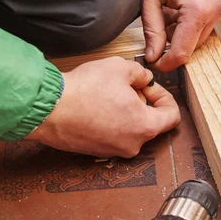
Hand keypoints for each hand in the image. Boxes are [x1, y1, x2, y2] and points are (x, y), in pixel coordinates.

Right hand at [26, 57, 180, 157]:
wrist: (48, 109)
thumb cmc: (85, 89)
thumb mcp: (121, 67)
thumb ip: (141, 74)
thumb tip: (144, 79)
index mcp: (145, 127)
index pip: (172, 116)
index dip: (164, 96)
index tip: (149, 86)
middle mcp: (132, 145)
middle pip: (149, 121)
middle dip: (140, 100)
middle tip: (124, 84)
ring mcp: (112, 151)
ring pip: (129, 128)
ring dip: (124, 110)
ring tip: (106, 92)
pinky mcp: (95, 151)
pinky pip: (111, 134)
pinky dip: (109, 120)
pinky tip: (94, 104)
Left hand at [142, 0, 220, 71]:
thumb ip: (152, 28)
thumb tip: (152, 56)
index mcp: (197, 9)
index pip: (182, 52)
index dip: (166, 62)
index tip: (154, 63)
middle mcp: (218, 9)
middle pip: (194, 44)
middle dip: (175, 42)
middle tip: (160, 25)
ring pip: (203, 33)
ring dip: (186, 29)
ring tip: (172, 8)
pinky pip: (212, 20)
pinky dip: (197, 18)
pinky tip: (185, 1)